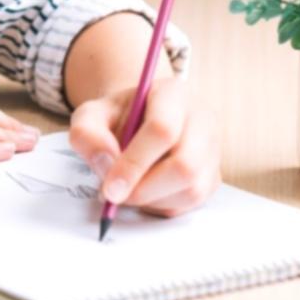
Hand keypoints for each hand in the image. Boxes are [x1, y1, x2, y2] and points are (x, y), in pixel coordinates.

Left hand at [68, 75, 220, 216]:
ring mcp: (212, 151)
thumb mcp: (92, 114)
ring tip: (127, 187)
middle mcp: (202, 120)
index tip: (109, 188)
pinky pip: (190, 204)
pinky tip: (144, 190)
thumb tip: (106, 163)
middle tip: (114, 195)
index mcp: (174, 94)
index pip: (162, 130)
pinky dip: (160, 206)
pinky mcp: (212, 178)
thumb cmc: (118, 117)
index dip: (134, 163)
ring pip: (190, 190)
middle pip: (184, 165)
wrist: (140, 121)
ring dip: (151, 199)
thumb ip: (87, 133)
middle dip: (144, 189)